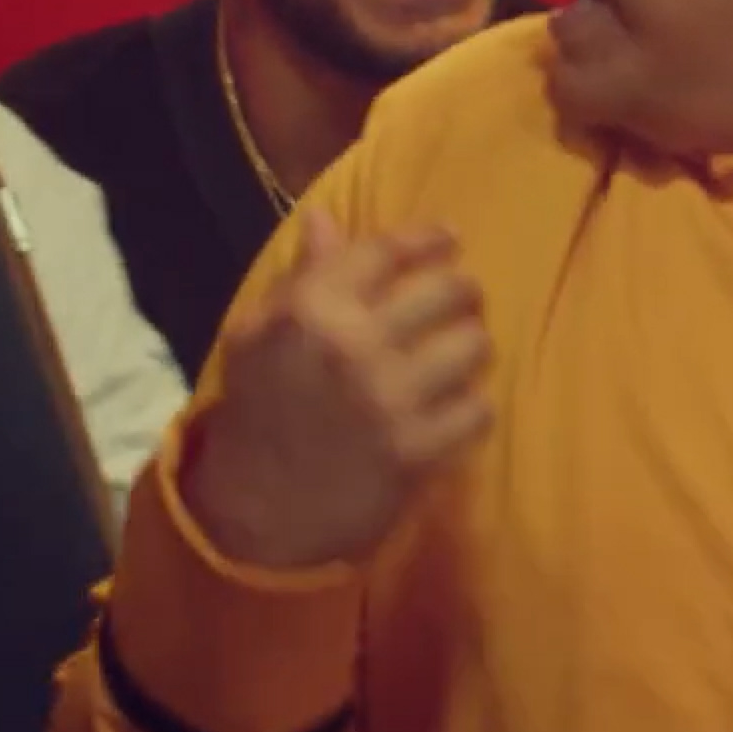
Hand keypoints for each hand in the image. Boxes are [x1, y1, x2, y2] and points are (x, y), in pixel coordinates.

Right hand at [186, 208, 493, 570]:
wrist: (253, 511)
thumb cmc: (257, 412)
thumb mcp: (257, 335)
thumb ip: (301, 277)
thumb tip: (327, 220)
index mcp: (312, 307)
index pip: (390, 250)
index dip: (430, 240)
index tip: (449, 239)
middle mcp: (354, 344)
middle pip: (449, 290)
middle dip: (461, 294)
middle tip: (460, 304)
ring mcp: (389, 399)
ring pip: (473, 346)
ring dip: (469, 350)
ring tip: (456, 359)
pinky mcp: (416, 451)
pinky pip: (478, 410)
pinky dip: (471, 409)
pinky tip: (452, 412)